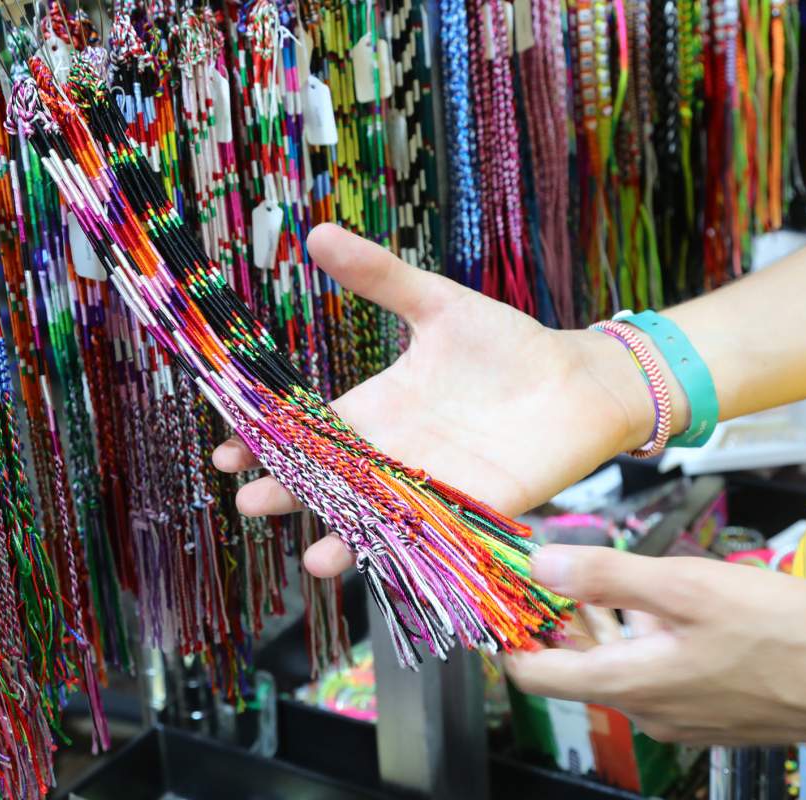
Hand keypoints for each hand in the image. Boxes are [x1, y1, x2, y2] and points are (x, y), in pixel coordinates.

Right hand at [213, 223, 662, 575]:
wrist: (579, 377)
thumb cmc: (507, 341)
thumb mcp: (436, 303)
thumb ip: (380, 276)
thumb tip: (317, 232)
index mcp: (379, 408)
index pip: (311, 431)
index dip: (269, 443)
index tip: (227, 454)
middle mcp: (396, 453)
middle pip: (332, 479)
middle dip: (291, 494)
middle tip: (249, 504)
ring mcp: (433, 485)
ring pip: (377, 518)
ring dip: (346, 540)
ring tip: (315, 560)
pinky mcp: (476, 508)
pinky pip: (437, 535)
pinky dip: (412, 553)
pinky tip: (388, 568)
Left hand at [505, 545, 805, 751]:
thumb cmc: (788, 635)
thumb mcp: (688, 588)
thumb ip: (608, 578)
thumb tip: (542, 565)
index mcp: (630, 683)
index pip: (535, 673)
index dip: (508, 634)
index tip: (497, 596)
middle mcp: (647, 709)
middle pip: (575, 666)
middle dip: (557, 619)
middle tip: (549, 570)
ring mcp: (679, 715)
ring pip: (617, 666)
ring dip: (603, 625)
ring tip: (603, 578)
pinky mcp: (709, 710)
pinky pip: (655, 674)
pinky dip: (643, 639)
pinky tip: (663, 606)